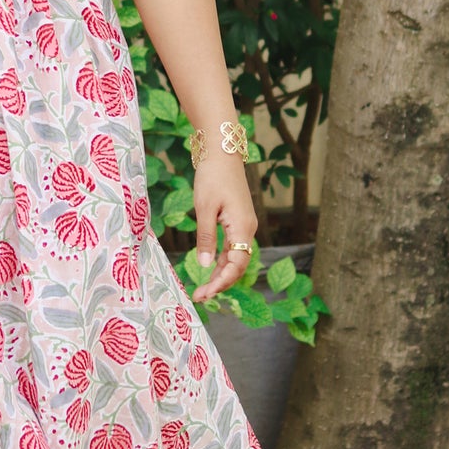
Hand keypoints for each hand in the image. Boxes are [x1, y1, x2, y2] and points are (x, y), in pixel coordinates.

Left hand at [190, 156, 258, 302]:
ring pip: (236, 257)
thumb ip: (205, 237)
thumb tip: (204, 264)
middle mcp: (248, 229)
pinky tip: (210, 266)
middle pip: (238, 265)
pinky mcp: (239, 220)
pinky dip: (222, 259)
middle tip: (199, 296)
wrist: (222, 152)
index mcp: (243, 227)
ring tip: (203, 287)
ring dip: (221, 273)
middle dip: (220, 283)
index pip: (237, 265)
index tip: (204, 293)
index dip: (222, 282)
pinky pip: (233, 246)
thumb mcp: (204, 208)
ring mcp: (244, 224)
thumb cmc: (212, 176)